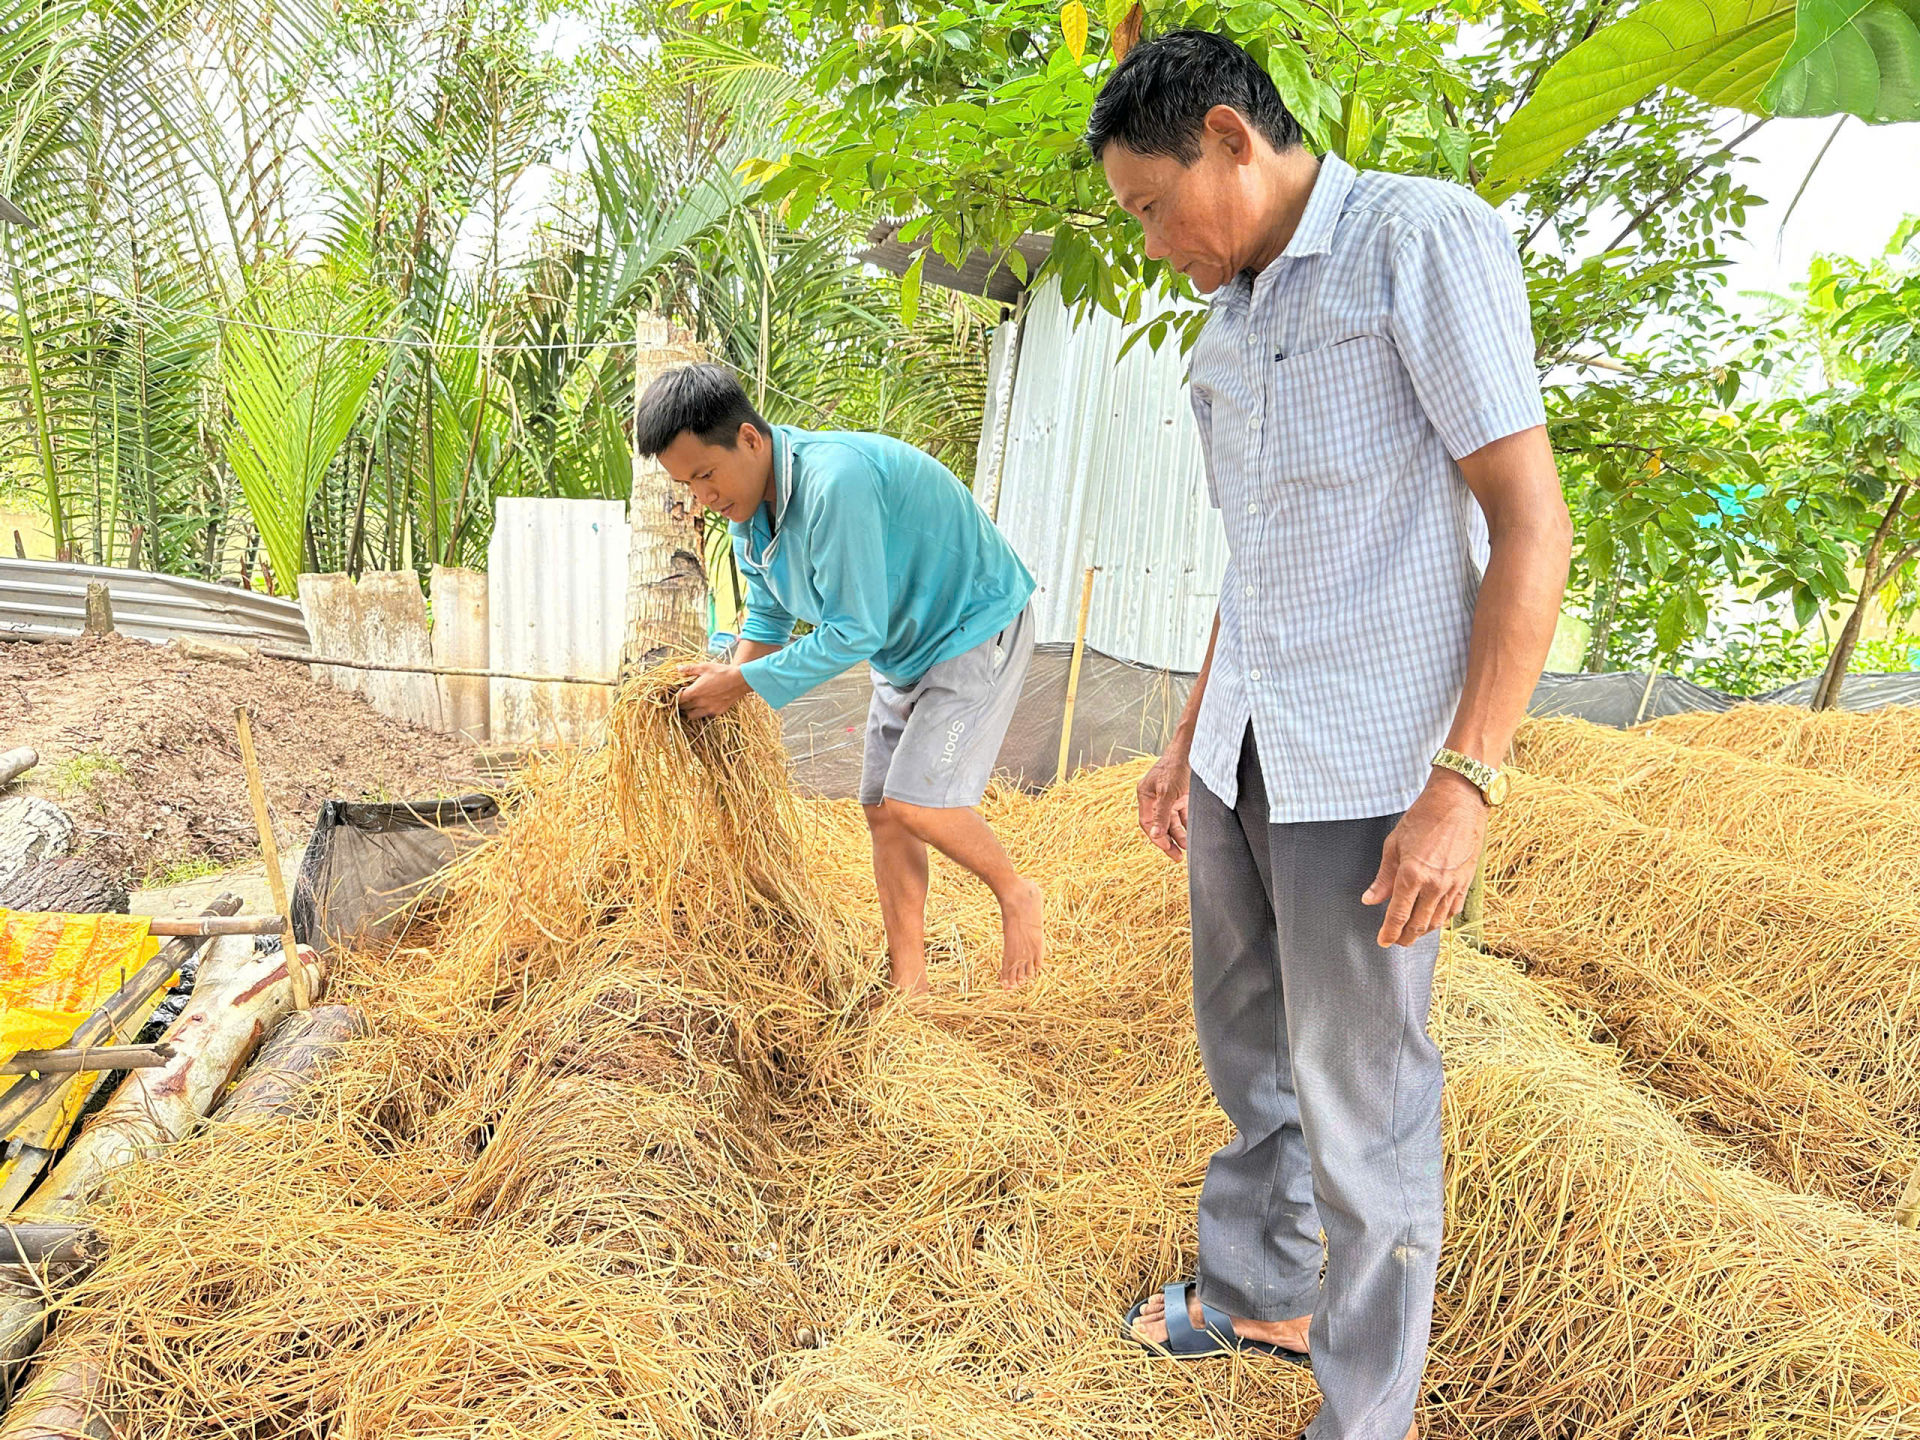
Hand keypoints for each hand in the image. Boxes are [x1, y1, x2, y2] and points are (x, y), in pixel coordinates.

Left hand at [677, 662, 750, 719]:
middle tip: (683, 699)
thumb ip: (690, 669)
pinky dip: (703, 712)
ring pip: (692, 716)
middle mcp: (700, 702)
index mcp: (695, 691)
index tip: (676, 695)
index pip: (678, 699)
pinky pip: (706, 716)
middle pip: (683, 709)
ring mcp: (709, 709)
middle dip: (681, 704)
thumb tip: (678, 668)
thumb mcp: (705, 667)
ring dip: (690, 712)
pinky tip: (705, 706)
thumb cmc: (722, 672)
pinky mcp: (717, 712)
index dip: (675, 698)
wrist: (740, 681)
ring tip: (692, 705)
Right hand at [1137, 747, 1191, 859]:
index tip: (1169, 850)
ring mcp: (1168, 796)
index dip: (1157, 838)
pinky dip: (1187, 824)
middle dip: (1169, 841)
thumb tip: (1154, 835)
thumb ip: (1161, 815)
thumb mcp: (1167, 792)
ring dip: (1179, 835)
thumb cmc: (1176, 766)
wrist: (1193, 749)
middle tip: (1178, 857)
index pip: (1147, 823)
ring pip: (1172, 822)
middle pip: (1160, 825)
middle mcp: (1155, 797)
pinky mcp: (1181, 795)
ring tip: (1188, 847)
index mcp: (1145, 795)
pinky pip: (1183, 815)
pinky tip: (1194, 833)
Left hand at [1363, 769, 1487, 946]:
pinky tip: (1432, 919)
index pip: (1398, 915)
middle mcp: (1434, 885)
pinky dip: (1441, 919)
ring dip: (1422, 931)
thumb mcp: (1394, 844)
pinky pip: (1453, 910)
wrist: (1458, 802)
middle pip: (1418, 924)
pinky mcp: (1466, 882)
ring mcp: (1453, 885)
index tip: (1382, 941)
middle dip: (1404, 937)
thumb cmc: (1423, 818)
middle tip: (1395, 940)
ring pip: (1437, 921)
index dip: (1389, 932)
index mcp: (1412, 875)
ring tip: (1411, 932)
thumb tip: (1370, 900)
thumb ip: (1383, 877)